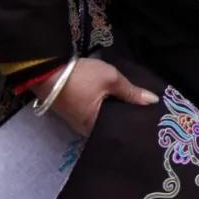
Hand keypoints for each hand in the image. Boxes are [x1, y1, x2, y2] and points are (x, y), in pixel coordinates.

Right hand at [29, 58, 158, 135]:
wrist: (45, 68)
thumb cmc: (80, 76)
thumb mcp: (111, 79)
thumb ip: (132, 92)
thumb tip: (153, 101)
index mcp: (94, 126)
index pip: (121, 130)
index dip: (135, 123)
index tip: (152, 120)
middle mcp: (85, 129)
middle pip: (112, 125)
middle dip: (127, 117)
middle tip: (148, 112)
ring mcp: (77, 121)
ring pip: (103, 119)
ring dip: (116, 111)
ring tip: (137, 106)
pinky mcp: (73, 112)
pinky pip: (95, 113)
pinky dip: (106, 107)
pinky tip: (118, 101)